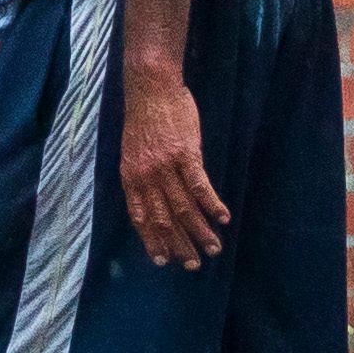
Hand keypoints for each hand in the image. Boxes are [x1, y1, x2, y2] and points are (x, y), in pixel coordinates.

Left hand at [118, 70, 231, 268]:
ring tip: (214, 249)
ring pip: (184, 208)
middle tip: (193, 264)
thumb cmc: (144, 117)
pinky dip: (212, 205)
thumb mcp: (132, 151)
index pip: (141, 218)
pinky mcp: (186, 154)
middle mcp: (147, 177)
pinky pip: (200, 186)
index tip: (163, 260)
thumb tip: (155, 197)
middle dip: (180, 245)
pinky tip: (223, 218)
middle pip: (165, 219)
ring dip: (200, 232)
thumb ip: (142, 176)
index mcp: (131, 178)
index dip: (152, 241)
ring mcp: (166, 167)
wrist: (151, 88)